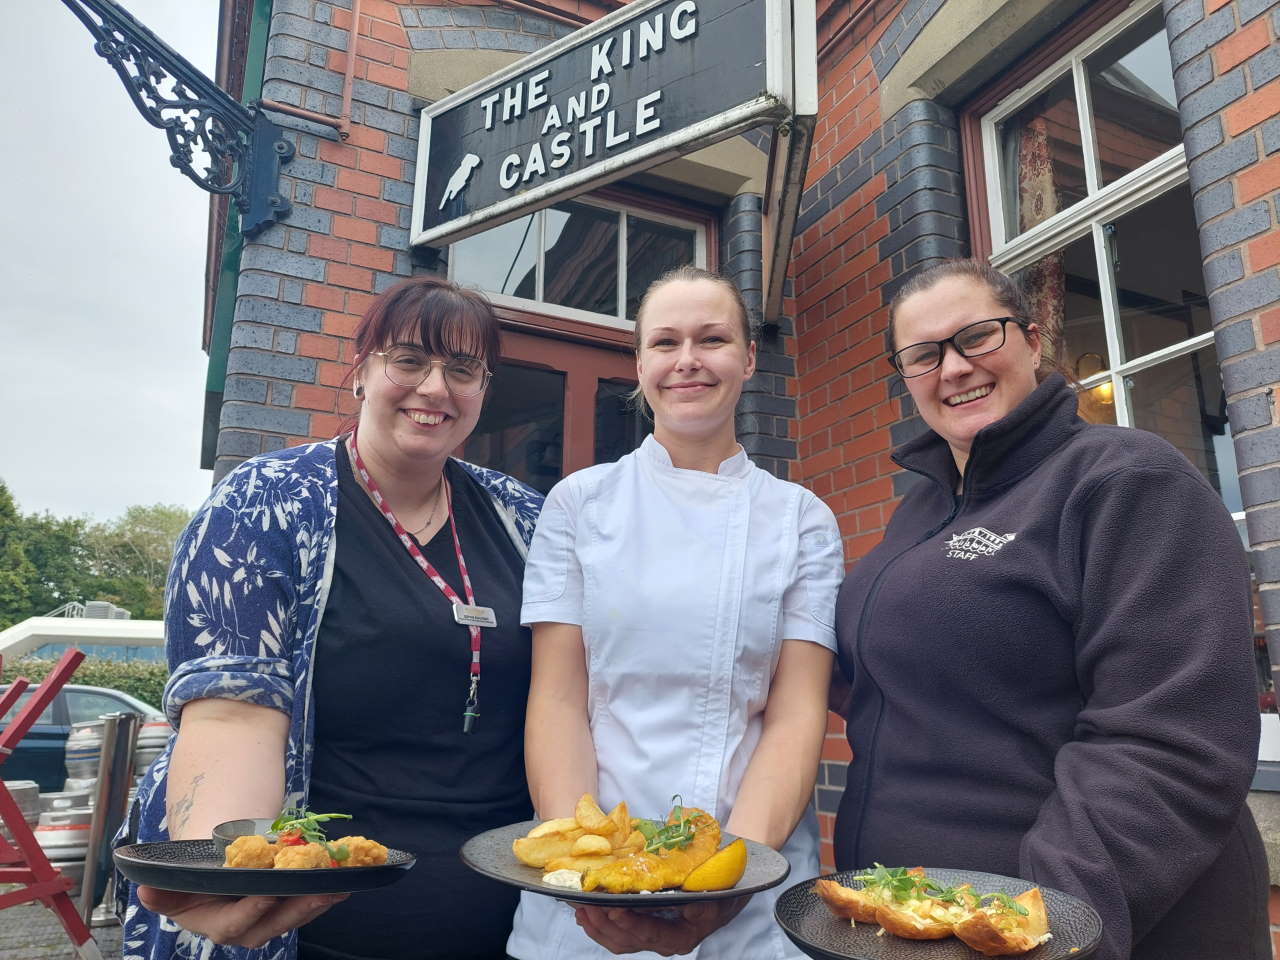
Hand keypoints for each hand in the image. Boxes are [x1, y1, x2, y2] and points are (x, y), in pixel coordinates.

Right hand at [136, 886, 347, 948]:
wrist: (214, 866)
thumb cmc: (195, 873)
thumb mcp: (176, 880)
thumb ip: (165, 889)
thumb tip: (146, 889)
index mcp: (213, 923)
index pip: (233, 925)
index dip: (250, 912)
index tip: (266, 895)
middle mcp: (242, 928)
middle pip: (270, 926)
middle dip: (295, 910)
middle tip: (317, 892)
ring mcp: (266, 920)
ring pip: (292, 918)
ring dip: (315, 904)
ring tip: (336, 886)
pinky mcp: (285, 909)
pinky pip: (304, 906)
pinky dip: (323, 895)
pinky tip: (341, 882)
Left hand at [573, 897, 748, 955]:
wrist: (726, 894)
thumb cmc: (720, 889)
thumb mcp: (712, 891)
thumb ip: (694, 898)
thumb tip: (674, 897)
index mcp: (682, 936)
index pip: (650, 933)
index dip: (630, 923)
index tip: (613, 908)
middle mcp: (666, 943)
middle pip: (628, 940)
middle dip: (604, 923)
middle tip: (587, 904)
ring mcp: (654, 941)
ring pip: (620, 942)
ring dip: (597, 926)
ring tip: (580, 908)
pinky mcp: (645, 934)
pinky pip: (619, 938)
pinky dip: (600, 928)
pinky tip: (586, 915)